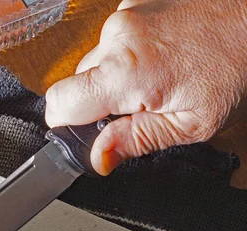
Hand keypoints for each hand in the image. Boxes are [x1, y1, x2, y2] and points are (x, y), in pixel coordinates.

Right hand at [45, 0, 246, 174]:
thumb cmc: (238, 66)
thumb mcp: (191, 123)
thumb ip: (137, 140)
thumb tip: (98, 158)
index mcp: (126, 71)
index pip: (58, 103)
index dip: (66, 123)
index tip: (88, 130)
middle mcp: (117, 37)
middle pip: (78, 83)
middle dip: (102, 99)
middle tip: (143, 103)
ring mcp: (124, 14)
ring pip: (97, 60)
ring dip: (118, 74)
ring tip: (160, 74)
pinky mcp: (133, 1)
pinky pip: (115, 39)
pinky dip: (131, 51)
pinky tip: (163, 53)